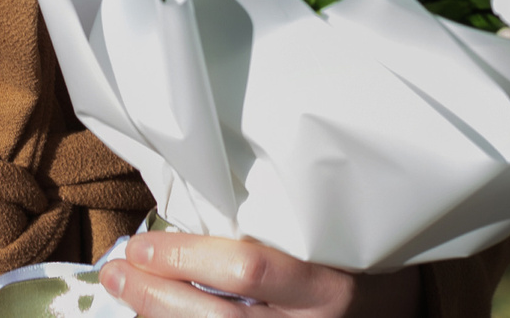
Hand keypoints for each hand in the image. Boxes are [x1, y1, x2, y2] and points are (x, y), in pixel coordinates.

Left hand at [101, 232, 418, 316]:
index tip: (141, 243)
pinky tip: (152, 315)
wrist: (393, 309)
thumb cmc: (353, 256)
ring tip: (122, 289)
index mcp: (327, 284)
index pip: (249, 271)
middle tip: (115, 269)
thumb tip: (190, 203)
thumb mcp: (326, 232)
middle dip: (156, 296)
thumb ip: (273, 223)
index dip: (186, 259)